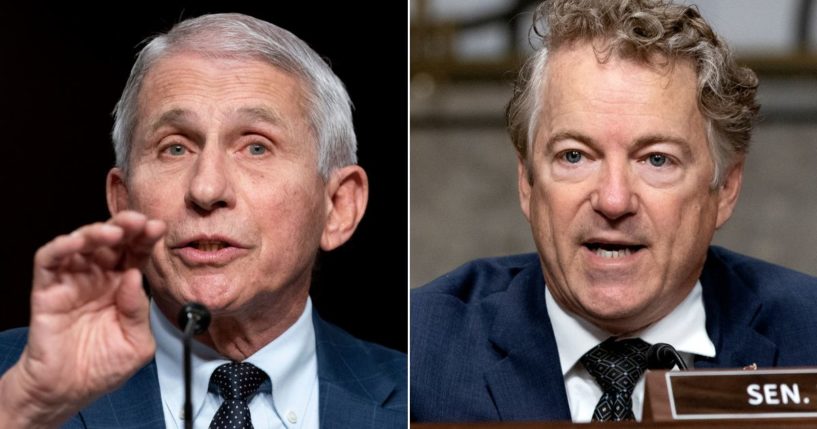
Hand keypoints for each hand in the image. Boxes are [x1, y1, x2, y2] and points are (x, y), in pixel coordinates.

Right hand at [0, 211, 164, 427]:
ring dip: (97, 231)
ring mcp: (73, 282)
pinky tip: (77, 241)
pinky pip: (49, 260)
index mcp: (122, 287)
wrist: (69, 391)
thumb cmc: (102, 367)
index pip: (135, 254)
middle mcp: (98, 279)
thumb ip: (139, 311)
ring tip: (115, 231)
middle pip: (112, 242)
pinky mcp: (47, 290)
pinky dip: (61, 246)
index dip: (146, 239)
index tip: (159, 228)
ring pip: (82, 243)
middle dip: (127, 227)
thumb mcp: (137, 343)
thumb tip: (134, 278)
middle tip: (139, 221)